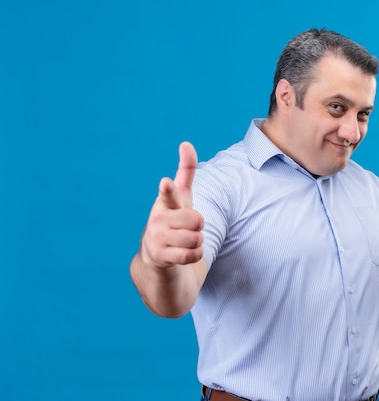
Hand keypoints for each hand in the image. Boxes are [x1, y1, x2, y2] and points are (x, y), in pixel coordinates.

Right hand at [140, 142, 204, 268]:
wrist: (156, 256)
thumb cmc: (173, 220)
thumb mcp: (181, 197)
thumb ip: (186, 171)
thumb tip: (186, 143)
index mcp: (165, 202)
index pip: (169, 193)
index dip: (169, 188)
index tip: (165, 182)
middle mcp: (158, 219)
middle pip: (197, 220)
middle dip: (199, 226)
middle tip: (187, 228)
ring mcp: (157, 238)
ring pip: (196, 238)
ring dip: (197, 242)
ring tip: (185, 241)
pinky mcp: (161, 257)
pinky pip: (193, 254)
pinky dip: (195, 255)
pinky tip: (184, 253)